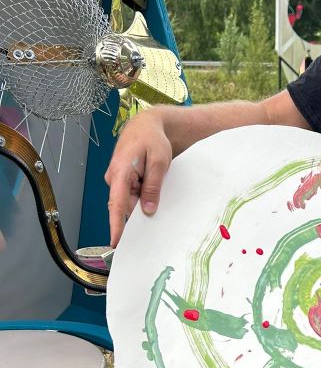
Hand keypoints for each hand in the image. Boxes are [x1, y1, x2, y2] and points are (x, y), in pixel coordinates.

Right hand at [104, 110, 172, 245]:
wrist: (146, 125)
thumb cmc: (152, 140)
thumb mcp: (159, 162)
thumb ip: (153, 186)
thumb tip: (148, 210)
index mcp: (120, 172)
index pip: (117, 204)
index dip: (116, 225)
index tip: (116, 241)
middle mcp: (114, 178)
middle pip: (124, 206)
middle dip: (135, 219)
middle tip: (149, 233)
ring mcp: (119, 180)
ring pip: (131, 202)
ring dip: (143, 205)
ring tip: (157, 203)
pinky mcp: (125, 181)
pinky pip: (133, 196)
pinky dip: (143, 199)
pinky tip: (154, 198)